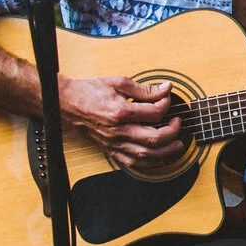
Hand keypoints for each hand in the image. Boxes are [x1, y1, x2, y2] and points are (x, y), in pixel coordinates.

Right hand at [61, 75, 181, 165]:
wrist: (67, 103)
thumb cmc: (90, 92)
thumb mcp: (118, 83)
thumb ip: (144, 89)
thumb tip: (165, 88)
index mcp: (120, 112)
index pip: (155, 113)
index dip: (166, 105)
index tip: (167, 99)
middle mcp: (118, 131)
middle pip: (154, 138)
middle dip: (172, 133)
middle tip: (178, 124)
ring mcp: (114, 143)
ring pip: (145, 155)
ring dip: (166, 153)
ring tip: (177, 146)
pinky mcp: (110, 150)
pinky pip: (132, 163)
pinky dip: (149, 163)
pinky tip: (160, 157)